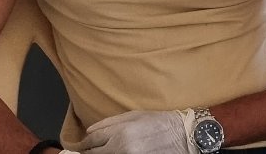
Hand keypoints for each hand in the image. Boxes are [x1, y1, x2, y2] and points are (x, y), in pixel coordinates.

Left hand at [76, 109, 197, 153]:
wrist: (182, 135)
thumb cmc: (160, 121)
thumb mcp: (135, 115)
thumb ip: (110, 122)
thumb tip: (89, 130)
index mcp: (121, 132)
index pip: (92, 139)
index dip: (85, 142)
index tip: (83, 144)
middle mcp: (122, 148)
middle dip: (91, 151)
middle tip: (92, 149)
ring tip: (107, 150)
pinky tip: (117, 153)